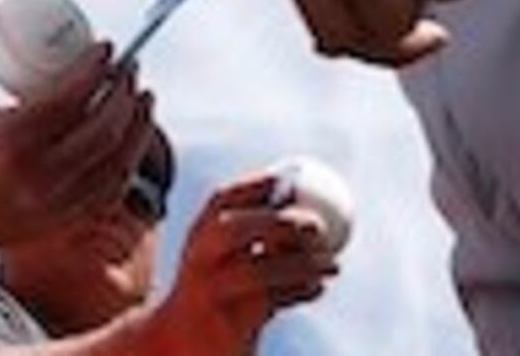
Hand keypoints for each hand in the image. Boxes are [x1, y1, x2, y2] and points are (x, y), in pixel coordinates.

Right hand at [0, 12, 156, 256]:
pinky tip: (133, 139)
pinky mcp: (66, 218)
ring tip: (142, 98)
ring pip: (117, 160)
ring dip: (138, 126)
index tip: (107, 46)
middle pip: (104, 127)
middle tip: (129, 67)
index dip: (96, 67)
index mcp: (12, 138)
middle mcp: (40, 172)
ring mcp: (57, 201)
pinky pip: (113, 188)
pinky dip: (128, 160)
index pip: (70, 96)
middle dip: (125, 92)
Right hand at [151, 174, 338, 350]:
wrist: (186, 342)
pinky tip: (317, 288)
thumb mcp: (229, 260)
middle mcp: (199, 260)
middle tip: (318, 226)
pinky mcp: (227, 323)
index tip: (293, 179)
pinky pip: (269, 304)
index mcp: (200, 236)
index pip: (222, 199)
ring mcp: (209, 292)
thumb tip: (305, 206)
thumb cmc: (218, 292)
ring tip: (333, 264)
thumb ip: (257, 236)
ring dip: (300, 266)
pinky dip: (298, 293)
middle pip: (234, 231)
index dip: (257, 185)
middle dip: (276, 222)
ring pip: (256, 272)